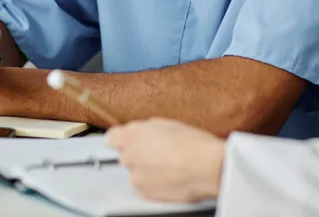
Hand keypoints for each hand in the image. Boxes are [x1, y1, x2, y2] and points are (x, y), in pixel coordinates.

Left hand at [107, 118, 225, 202]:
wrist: (207, 168)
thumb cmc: (192, 144)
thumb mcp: (167, 123)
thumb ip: (145, 128)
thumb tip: (140, 132)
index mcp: (132, 135)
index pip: (111, 137)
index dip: (121, 138)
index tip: (128, 140)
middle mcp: (129, 157)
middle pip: (125, 155)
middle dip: (138, 154)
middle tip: (160, 152)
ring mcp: (136, 177)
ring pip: (136, 172)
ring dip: (147, 170)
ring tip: (169, 166)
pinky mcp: (145, 193)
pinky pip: (145, 186)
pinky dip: (154, 183)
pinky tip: (171, 177)